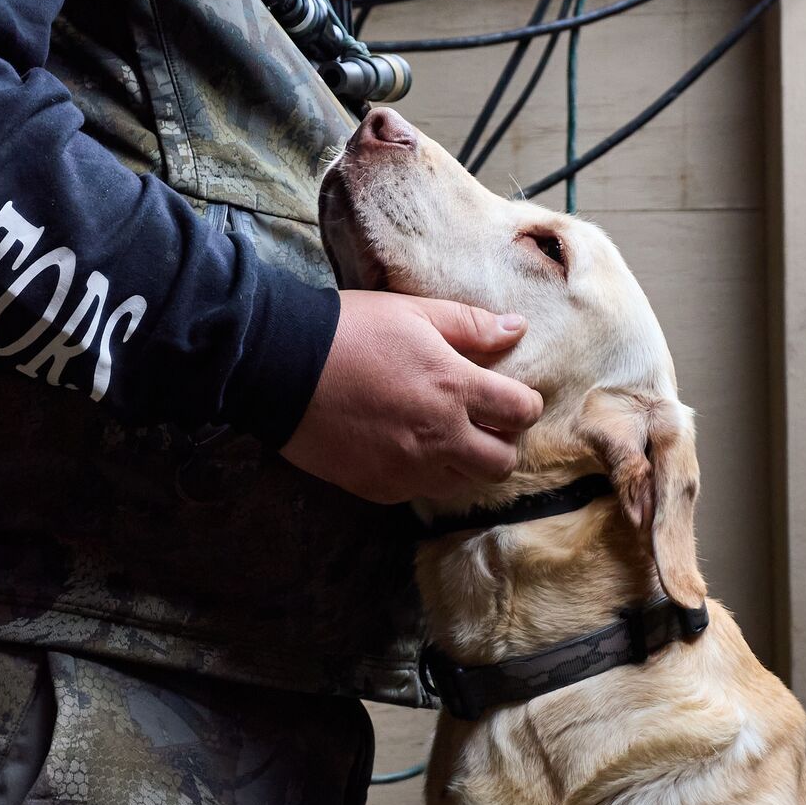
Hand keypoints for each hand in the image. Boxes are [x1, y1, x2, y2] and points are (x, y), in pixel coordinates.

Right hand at [282, 290, 541, 506]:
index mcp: (454, 388)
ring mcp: (408, 469)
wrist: (281, 368)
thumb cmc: (350, 331)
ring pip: (463, 484)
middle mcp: (440, 438)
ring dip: (465, 462)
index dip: (524, 404)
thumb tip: (517, 328)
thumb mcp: (413, 312)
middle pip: (502, 463)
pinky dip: (423, 474)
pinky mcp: (379, 488)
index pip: (522, 412)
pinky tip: (405, 447)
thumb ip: (471, 325)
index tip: (511, 396)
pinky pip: (419, 492)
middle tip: (483, 422)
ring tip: (444, 436)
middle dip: (502, 442)